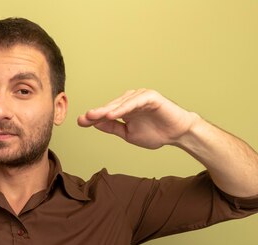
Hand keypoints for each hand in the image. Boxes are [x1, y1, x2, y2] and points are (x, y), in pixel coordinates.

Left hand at [77, 89, 199, 148]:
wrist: (177, 134)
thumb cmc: (156, 133)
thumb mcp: (128, 133)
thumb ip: (112, 127)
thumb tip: (94, 123)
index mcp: (125, 108)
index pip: (106, 113)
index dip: (93, 118)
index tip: (80, 122)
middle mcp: (131, 100)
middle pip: (110, 106)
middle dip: (97, 113)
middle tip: (84, 118)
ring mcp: (141, 97)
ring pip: (121, 103)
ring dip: (108, 110)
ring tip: (95, 116)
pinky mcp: (151, 96)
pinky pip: (135, 102)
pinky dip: (123, 108)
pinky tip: (113, 114)